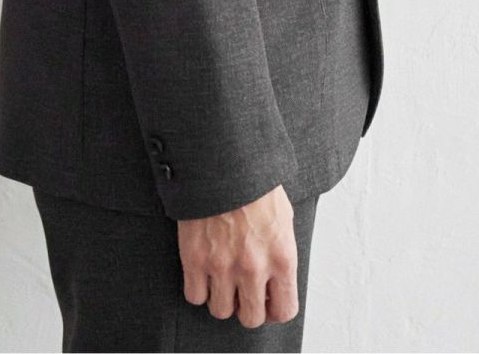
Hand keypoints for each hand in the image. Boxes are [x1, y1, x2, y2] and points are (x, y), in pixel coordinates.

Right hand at [176, 183, 298, 327]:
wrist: (223, 159)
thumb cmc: (254, 182)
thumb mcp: (283, 216)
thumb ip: (281, 252)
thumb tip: (276, 277)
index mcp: (282, 256)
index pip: (284, 310)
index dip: (275, 310)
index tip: (268, 302)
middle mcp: (254, 267)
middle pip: (251, 318)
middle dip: (248, 307)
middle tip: (243, 291)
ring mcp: (222, 265)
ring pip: (221, 311)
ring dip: (222, 298)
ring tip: (222, 278)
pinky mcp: (194, 258)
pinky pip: (194, 296)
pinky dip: (198, 288)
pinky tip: (203, 271)